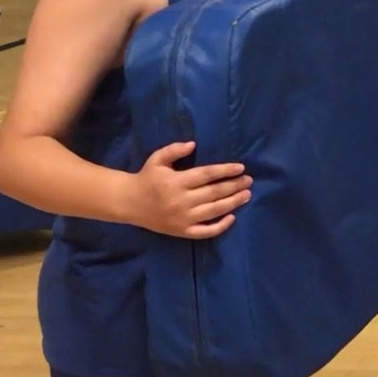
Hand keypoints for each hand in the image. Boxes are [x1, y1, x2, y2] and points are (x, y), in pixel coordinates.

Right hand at [127, 141, 252, 238]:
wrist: (128, 203)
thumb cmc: (146, 178)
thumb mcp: (157, 159)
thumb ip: (174, 150)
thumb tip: (193, 144)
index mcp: (176, 182)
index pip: (207, 175)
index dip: (225, 171)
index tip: (241, 168)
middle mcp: (181, 201)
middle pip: (214, 193)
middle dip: (234, 186)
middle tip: (249, 181)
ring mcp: (182, 218)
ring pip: (214, 211)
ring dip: (233, 203)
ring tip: (247, 195)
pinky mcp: (181, 231)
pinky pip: (205, 232)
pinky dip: (220, 227)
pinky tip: (232, 218)